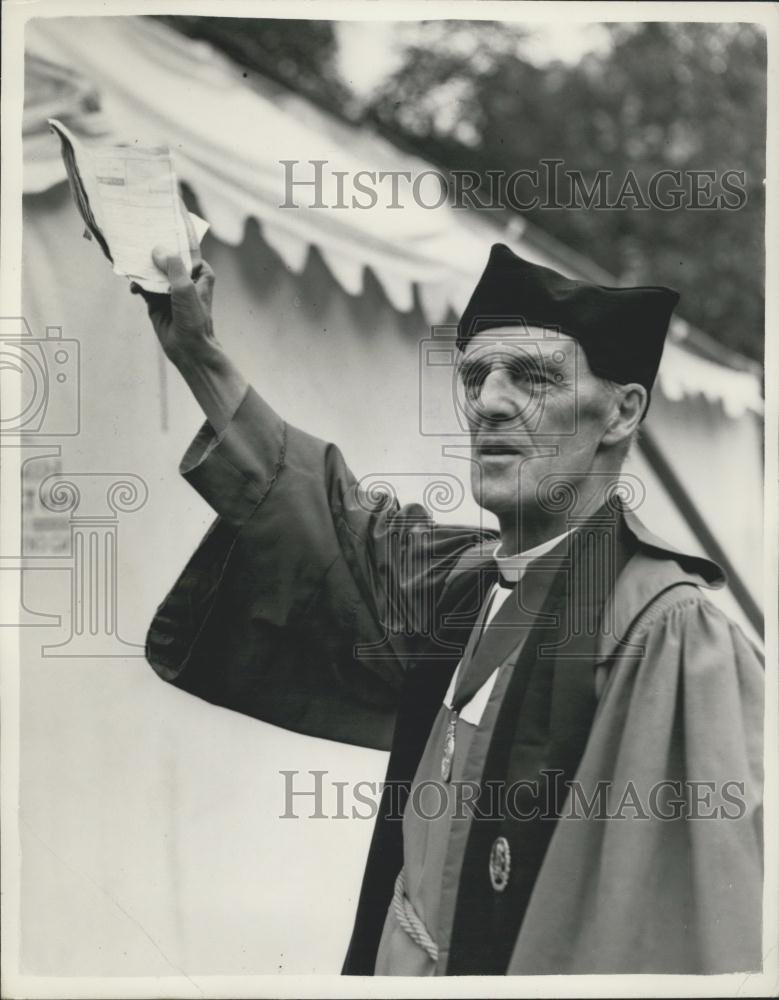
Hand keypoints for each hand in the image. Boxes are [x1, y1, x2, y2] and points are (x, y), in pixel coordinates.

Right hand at [130, 208, 215, 365]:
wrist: (189, 349)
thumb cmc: (194, 319)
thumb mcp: (186, 289)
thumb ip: (172, 267)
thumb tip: (157, 250)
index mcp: (200, 273)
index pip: (185, 249)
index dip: (171, 238)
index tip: (156, 223)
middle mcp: (185, 279)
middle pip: (165, 259)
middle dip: (152, 250)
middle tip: (135, 236)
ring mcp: (170, 290)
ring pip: (152, 272)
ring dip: (142, 268)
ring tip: (130, 260)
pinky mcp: (156, 301)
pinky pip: (144, 287)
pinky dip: (137, 284)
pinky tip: (133, 286)